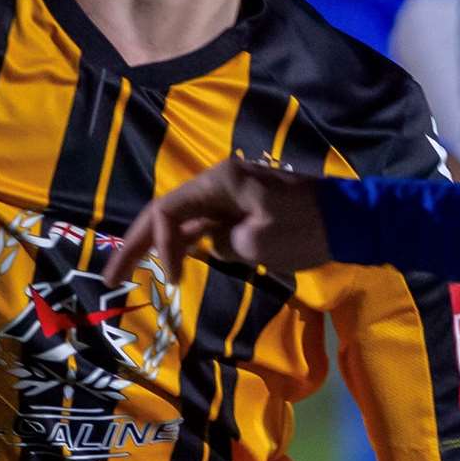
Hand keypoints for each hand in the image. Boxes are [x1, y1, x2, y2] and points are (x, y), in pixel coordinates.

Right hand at [104, 158, 330, 286]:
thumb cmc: (305, 228)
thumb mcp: (257, 241)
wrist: (350, 220)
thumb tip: (208, 242)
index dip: (155, 245)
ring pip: (184, 219)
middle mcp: (220, 182)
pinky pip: (205, 224)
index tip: (170, 278)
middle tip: (109, 277)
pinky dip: (188, 243)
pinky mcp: (244, 208)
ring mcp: (232, 194)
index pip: (166, 210)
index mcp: (220, 181)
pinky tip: (175, 263)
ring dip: (162, 245)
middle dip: (138, 243)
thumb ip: (220, 242)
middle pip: (167, 212)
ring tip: (131, 273)